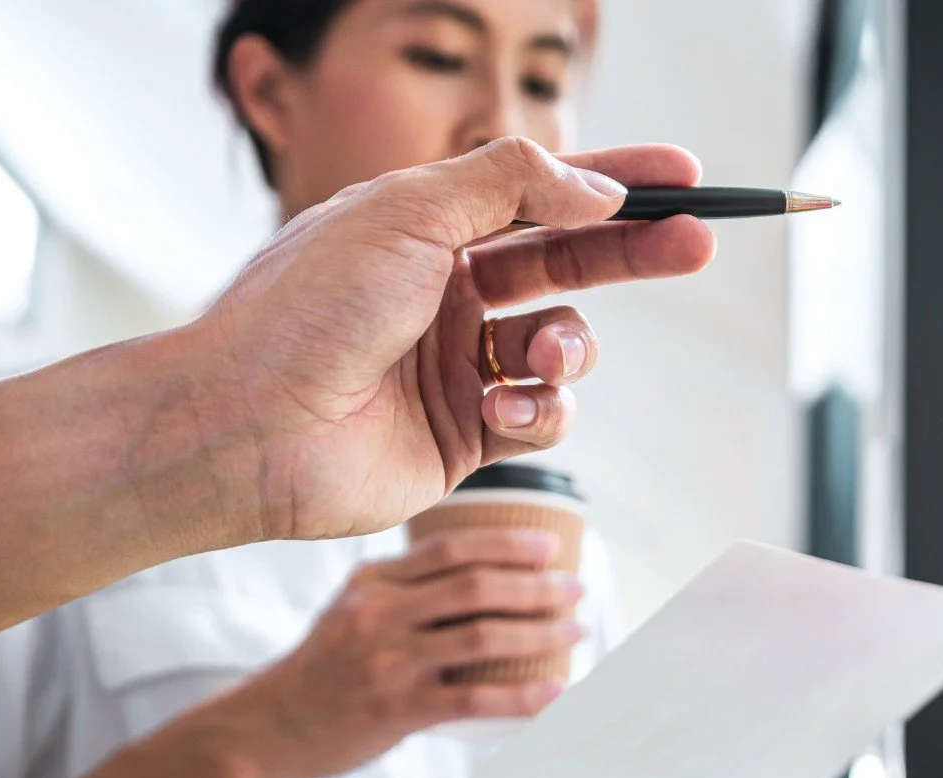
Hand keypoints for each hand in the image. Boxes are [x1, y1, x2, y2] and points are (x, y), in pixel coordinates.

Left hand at [191, 137, 714, 541]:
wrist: (247, 427)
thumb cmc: (306, 311)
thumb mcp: (408, 212)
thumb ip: (511, 185)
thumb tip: (595, 188)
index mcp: (428, 229)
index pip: (543, 193)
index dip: (616, 183)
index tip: (682, 177)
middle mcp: (448, 293)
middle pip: (572, 264)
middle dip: (634, 254)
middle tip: (696, 244)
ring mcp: (459, 366)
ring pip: (565, 347)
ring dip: (571, 349)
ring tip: (544, 358)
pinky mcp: (466, 436)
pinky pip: (543, 417)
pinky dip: (538, 412)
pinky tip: (500, 411)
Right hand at [209, 527, 581, 777]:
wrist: (266, 728)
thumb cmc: (325, 668)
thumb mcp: (352, 609)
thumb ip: (406, 589)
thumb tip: (487, 574)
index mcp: (372, 582)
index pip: (450, 548)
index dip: (507, 543)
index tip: (550, 545)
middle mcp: (378, 615)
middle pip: (475, 588)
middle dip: (537, 587)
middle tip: (576, 590)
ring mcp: (386, 663)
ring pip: (481, 638)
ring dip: (538, 634)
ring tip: (575, 632)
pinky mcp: (394, 710)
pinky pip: (473, 700)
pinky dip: (521, 697)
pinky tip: (553, 692)